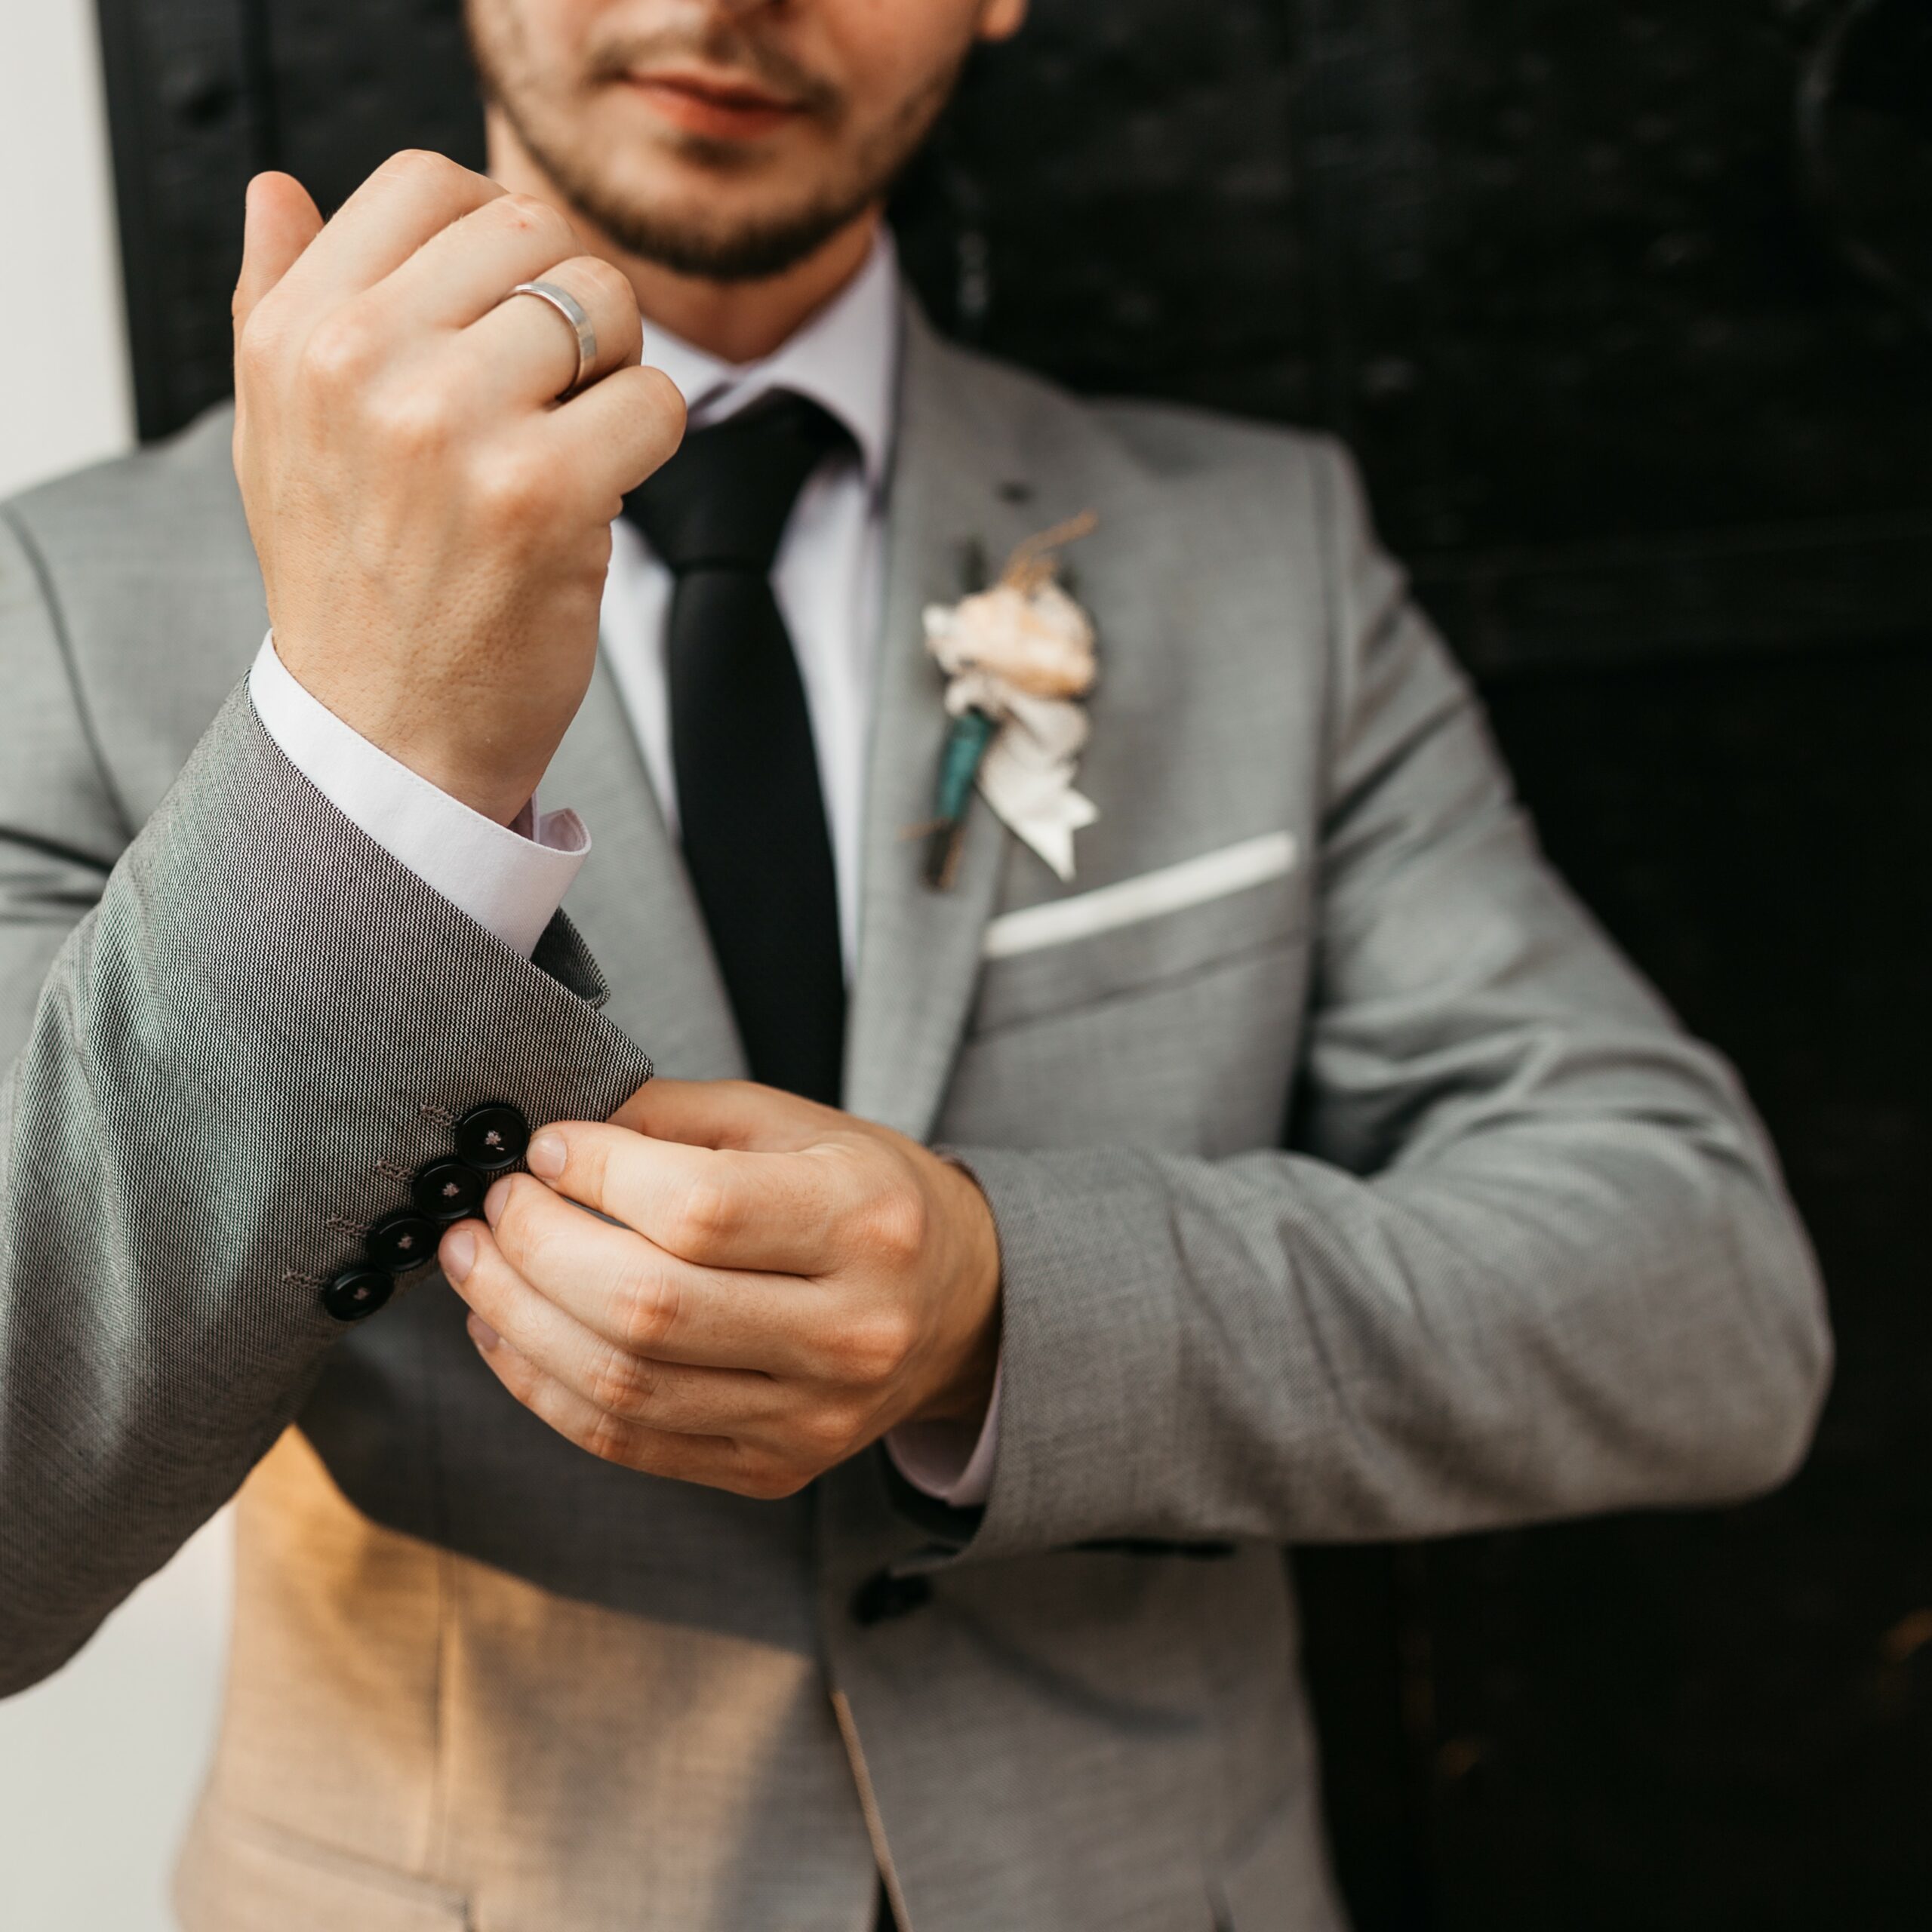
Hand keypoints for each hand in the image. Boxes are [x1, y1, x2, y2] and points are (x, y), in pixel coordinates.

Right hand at [230, 152, 684, 823]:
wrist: (387, 737)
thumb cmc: (349, 587)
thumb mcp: (275, 435)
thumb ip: (275, 301)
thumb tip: (277, 187)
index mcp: (297, 334)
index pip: (427, 183)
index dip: (498, 230)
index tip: (511, 305)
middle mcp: (362, 364)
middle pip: (532, 232)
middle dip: (569, 302)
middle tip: (556, 388)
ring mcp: (453, 425)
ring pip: (604, 304)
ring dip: (615, 369)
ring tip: (574, 439)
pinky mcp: (542, 494)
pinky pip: (656, 400)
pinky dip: (651, 442)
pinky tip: (602, 492)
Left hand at [437, 1081, 1002, 1499]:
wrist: (957, 1304)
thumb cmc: (864, 1195)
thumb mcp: (794, 1124)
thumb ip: (674, 1118)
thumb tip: (548, 1139)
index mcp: (868, 1220)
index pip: (702, 1208)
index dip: (599, 1176)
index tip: (545, 1149)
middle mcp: (852, 1330)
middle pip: (649, 1306)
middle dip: (537, 1250)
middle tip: (491, 1208)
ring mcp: (815, 1416)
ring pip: (624, 1385)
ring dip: (519, 1321)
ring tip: (478, 1265)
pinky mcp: (774, 1469)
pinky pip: (628, 1441)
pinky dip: (544, 1387)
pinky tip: (509, 1333)